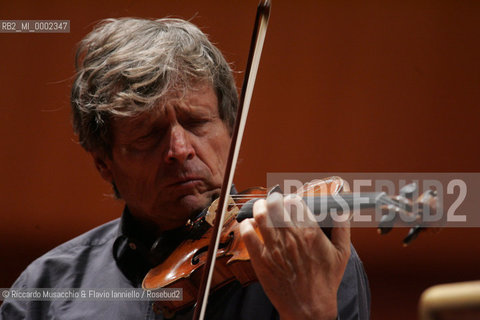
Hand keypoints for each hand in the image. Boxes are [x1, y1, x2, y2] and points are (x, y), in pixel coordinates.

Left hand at [239, 192, 350, 319]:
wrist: (310, 308)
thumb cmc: (326, 282)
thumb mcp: (342, 254)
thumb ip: (343, 228)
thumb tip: (342, 209)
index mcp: (311, 233)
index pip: (295, 202)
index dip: (290, 199)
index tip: (289, 202)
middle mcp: (291, 237)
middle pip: (275, 204)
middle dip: (273, 199)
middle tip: (272, 202)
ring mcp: (274, 248)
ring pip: (260, 215)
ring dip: (258, 207)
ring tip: (260, 208)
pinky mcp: (261, 259)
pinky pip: (248, 234)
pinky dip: (246, 225)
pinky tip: (249, 225)